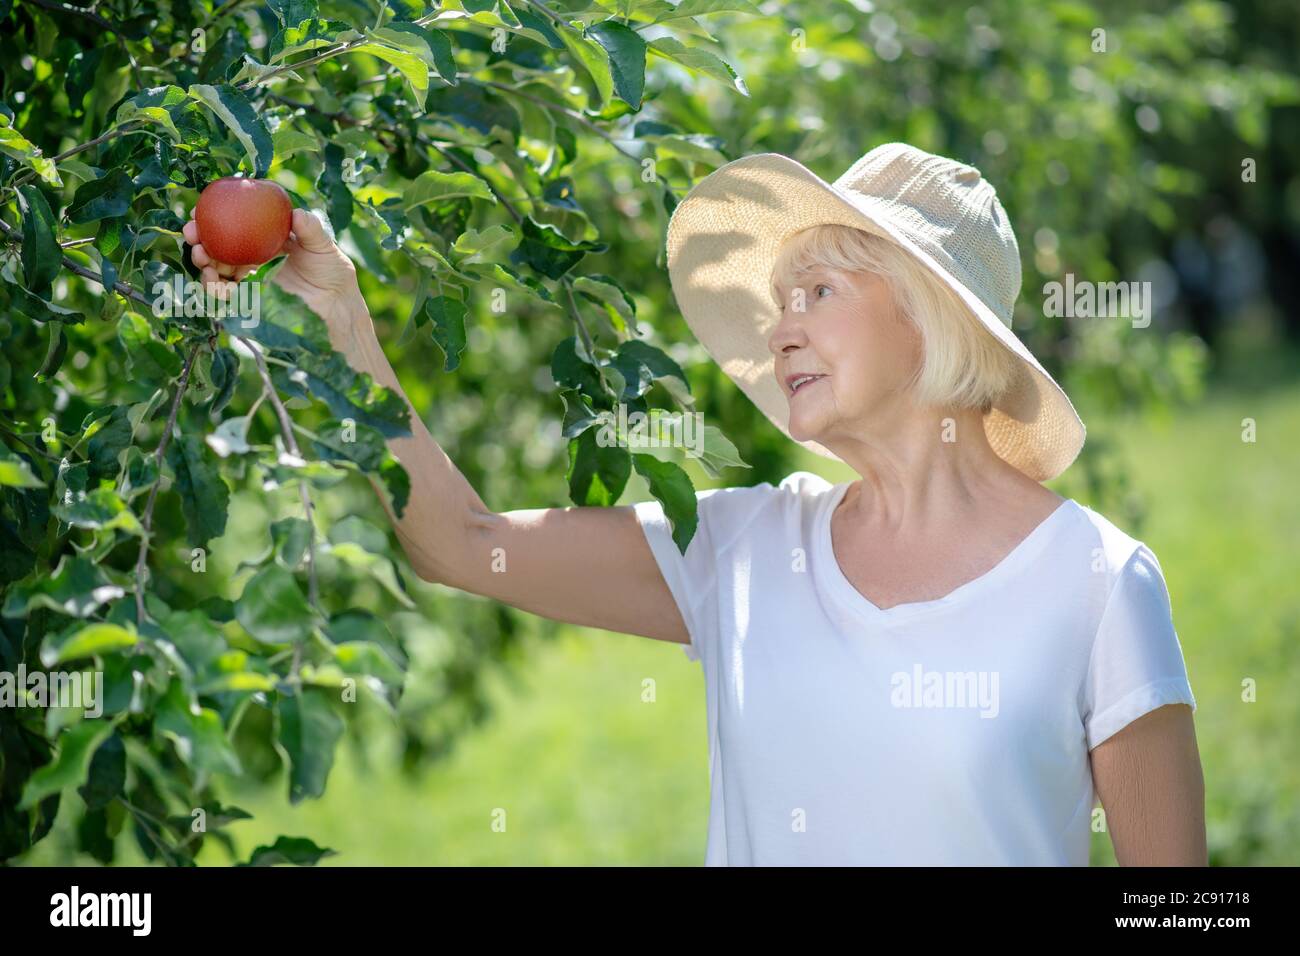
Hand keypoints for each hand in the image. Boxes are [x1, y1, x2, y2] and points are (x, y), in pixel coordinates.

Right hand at [183, 207, 361, 320]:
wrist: (336, 306)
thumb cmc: (333, 272)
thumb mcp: (324, 247)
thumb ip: (311, 230)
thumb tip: (298, 214)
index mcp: (265, 235)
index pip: (235, 219)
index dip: (213, 214)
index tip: (199, 209)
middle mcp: (253, 252)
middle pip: (218, 242)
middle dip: (199, 237)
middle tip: (191, 233)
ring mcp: (250, 275)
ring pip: (217, 266)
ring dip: (203, 261)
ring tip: (202, 258)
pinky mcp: (251, 297)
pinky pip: (227, 291)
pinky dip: (216, 288)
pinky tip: (215, 285)